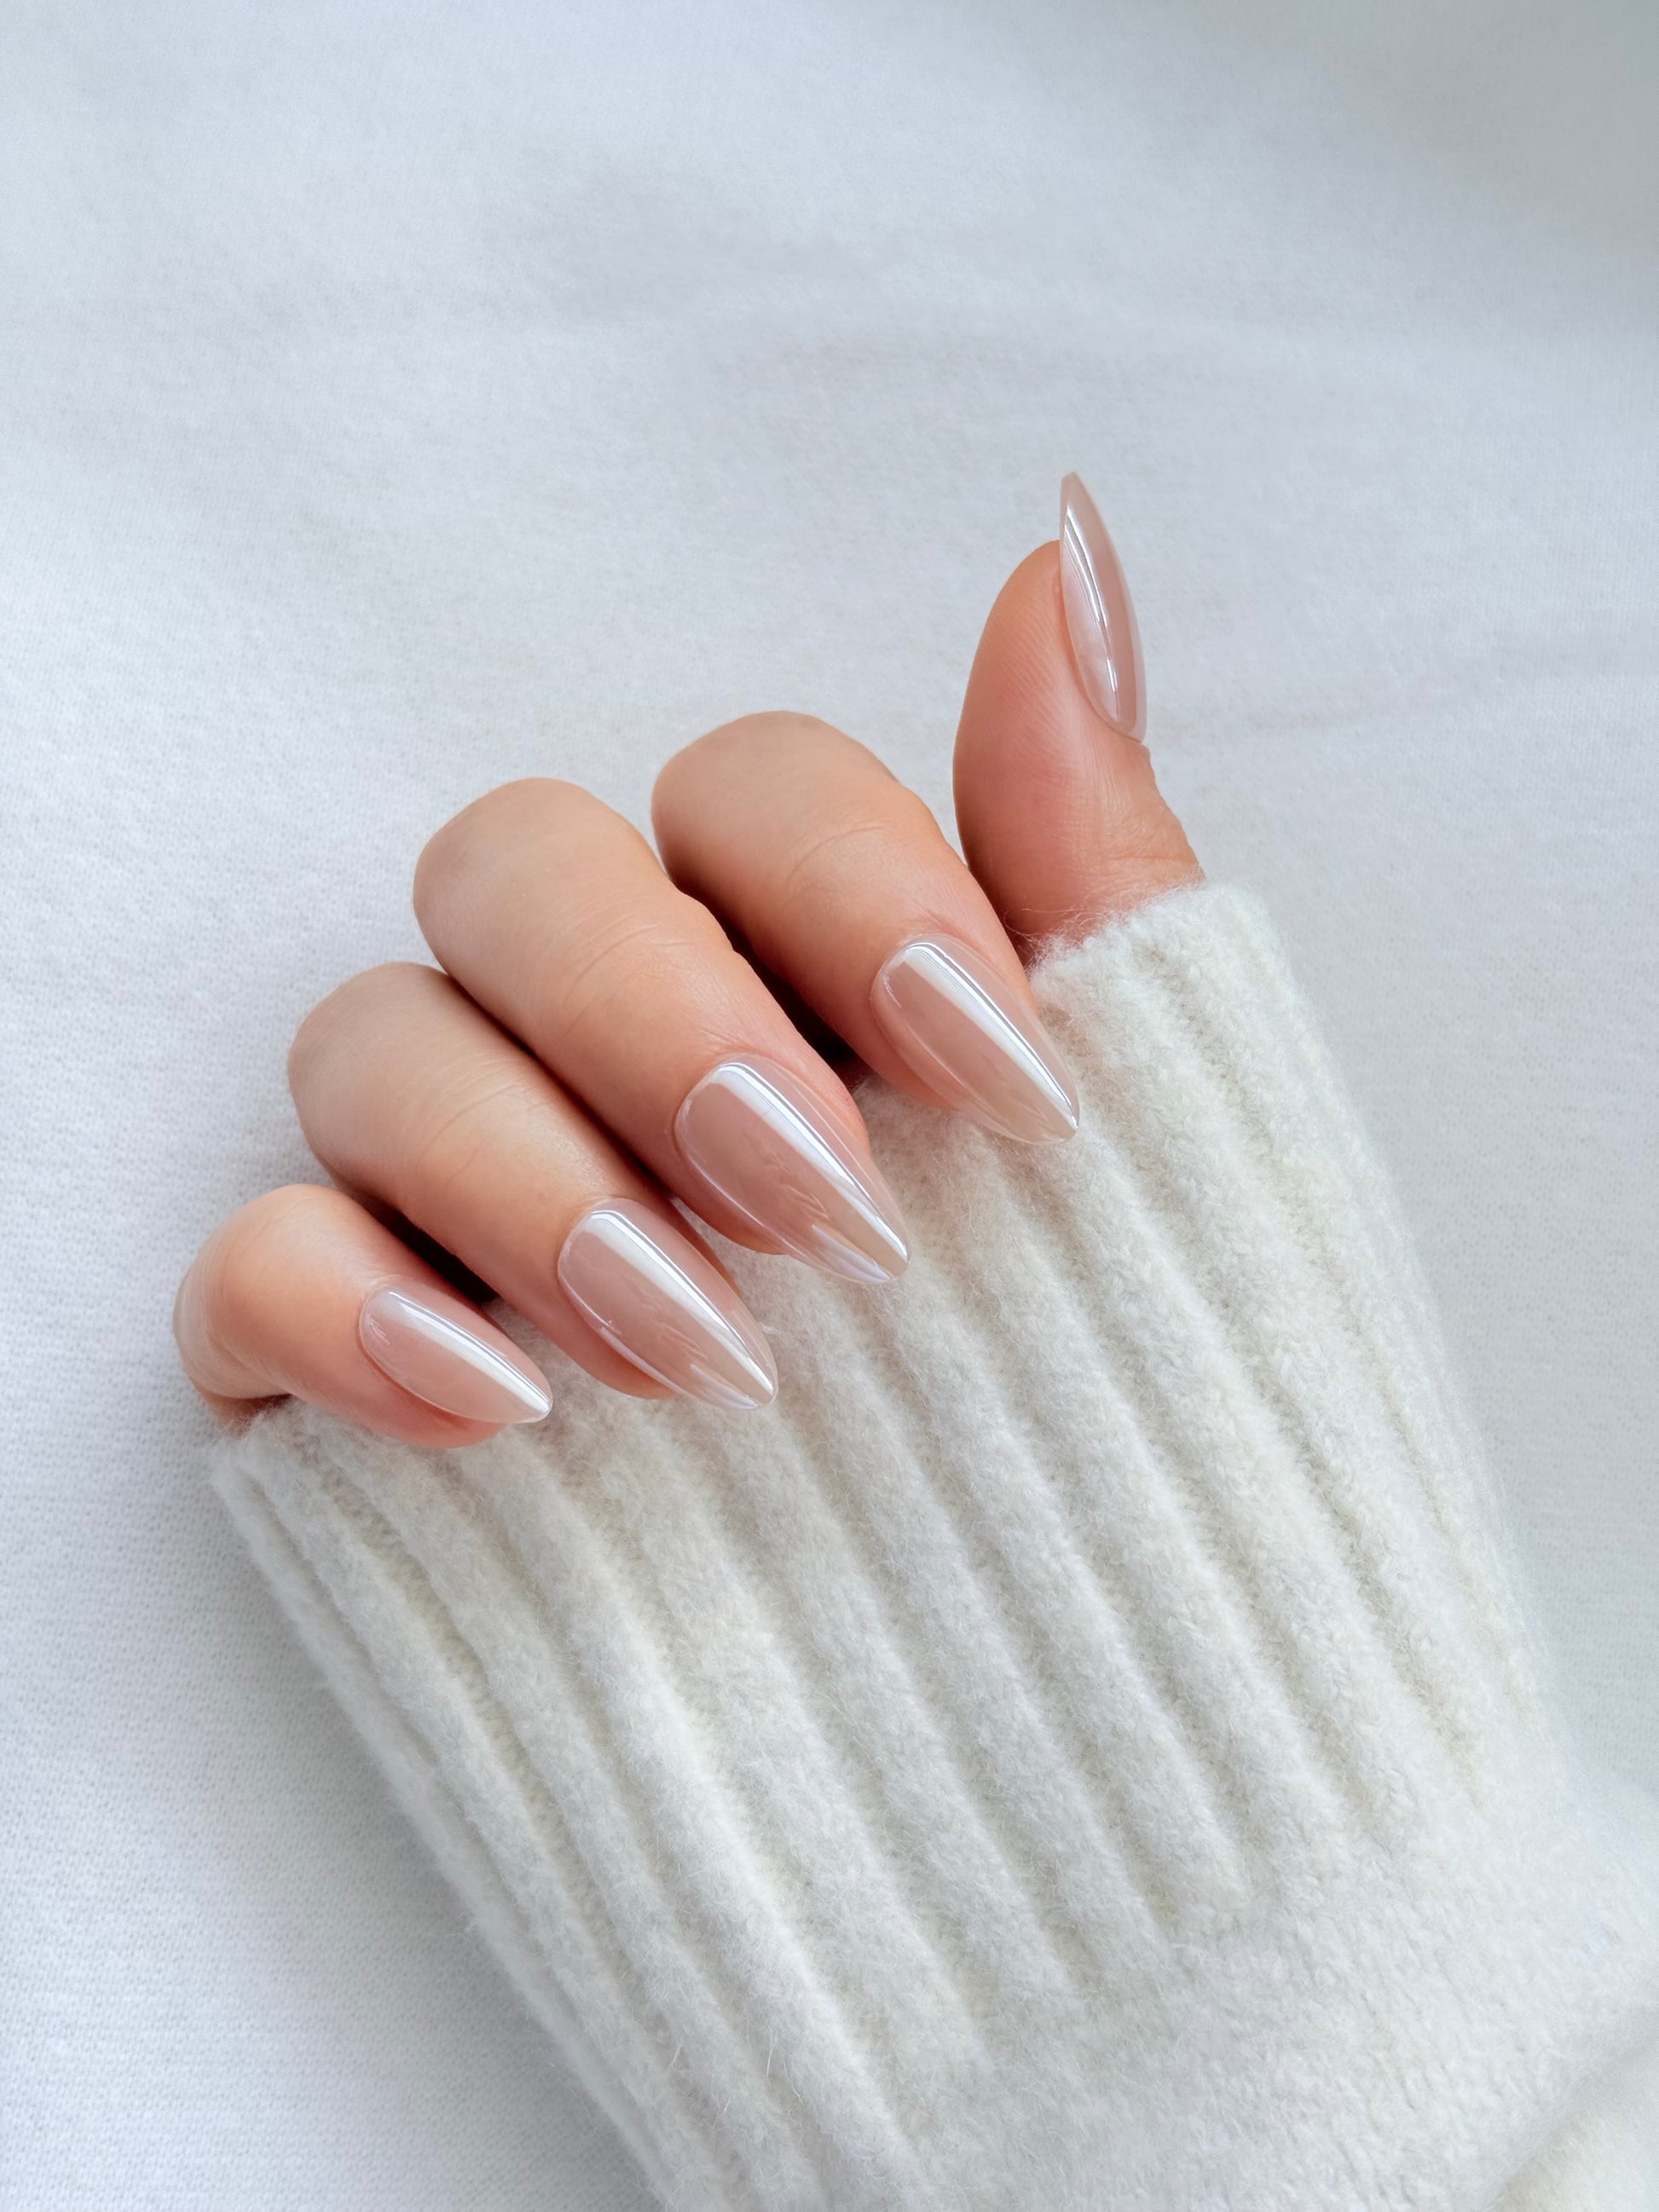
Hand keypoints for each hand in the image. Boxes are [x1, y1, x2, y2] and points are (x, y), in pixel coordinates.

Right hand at [175, 481, 1197, 1442]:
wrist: (1081, 1729)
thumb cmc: (1138, 1427)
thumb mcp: (1167, 1136)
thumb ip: (1083, 852)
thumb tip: (1059, 549)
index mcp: (805, 972)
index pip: (744, 786)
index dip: (856, 888)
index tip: (1012, 1085)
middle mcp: (619, 1050)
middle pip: (518, 866)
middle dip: (661, 1014)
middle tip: (828, 1216)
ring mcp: (475, 1200)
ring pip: (367, 1036)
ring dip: (524, 1169)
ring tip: (704, 1354)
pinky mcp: (361, 1364)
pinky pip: (246, 1265)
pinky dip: (344, 1310)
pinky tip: (506, 1413)